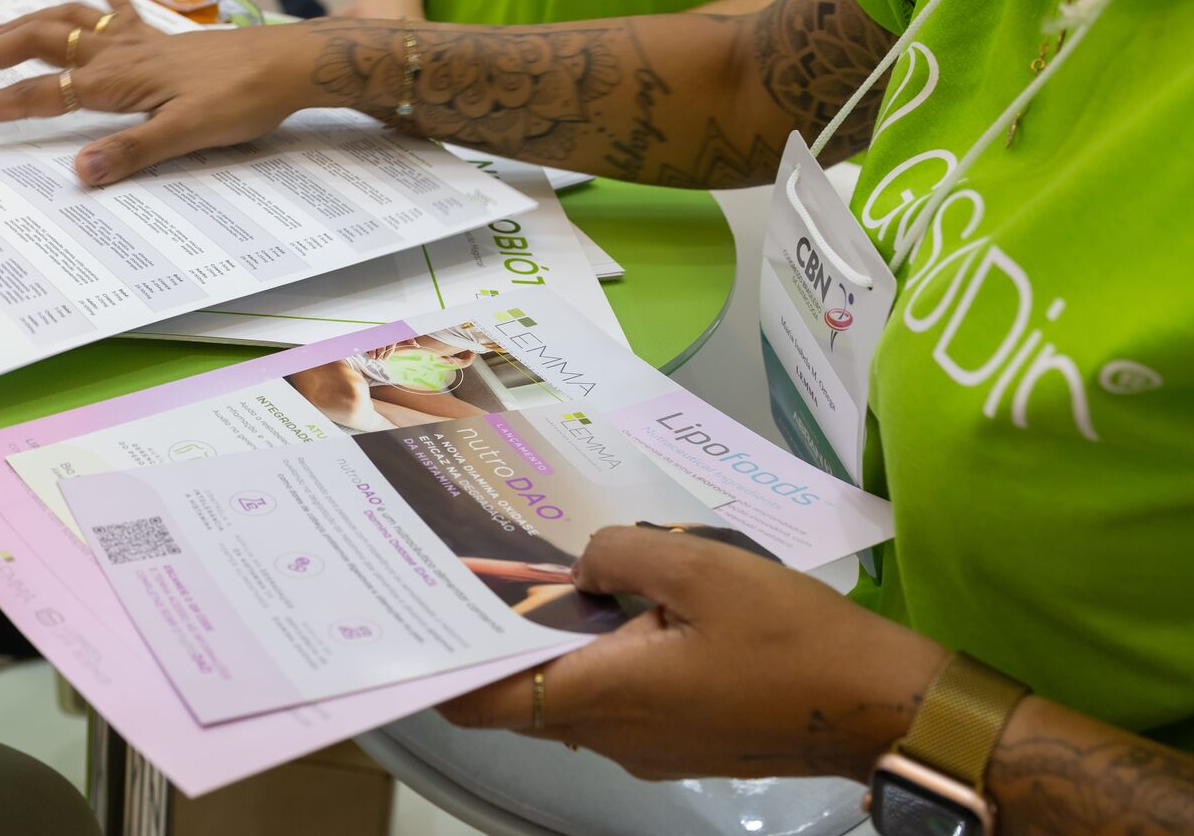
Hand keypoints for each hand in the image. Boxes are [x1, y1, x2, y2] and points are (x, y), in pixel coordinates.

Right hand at [0, 0, 324, 185]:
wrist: (291, 63)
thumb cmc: (244, 99)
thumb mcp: (188, 134)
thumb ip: (132, 151)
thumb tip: (79, 170)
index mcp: (115, 80)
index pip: (37, 96)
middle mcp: (119, 53)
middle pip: (39, 46)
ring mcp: (141, 41)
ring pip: (70, 22)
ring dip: (29, 25)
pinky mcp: (166, 38)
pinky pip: (122, 13)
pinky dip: (101, 1)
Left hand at [438, 525, 948, 781]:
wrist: (879, 705)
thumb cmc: (792, 637)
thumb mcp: (701, 566)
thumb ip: (622, 552)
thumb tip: (583, 566)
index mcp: (605, 694)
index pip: (489, 703)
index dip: (446, 673)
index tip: (420, 629)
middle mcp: (613, 734)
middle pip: (528, 693)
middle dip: (505, 638)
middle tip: (488, 572)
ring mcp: (647, 747)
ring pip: (575, 693)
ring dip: (564, 642)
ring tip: (561, 575)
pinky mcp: (680, 743)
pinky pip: (619, 699)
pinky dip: (607, 656)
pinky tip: (627, 604)